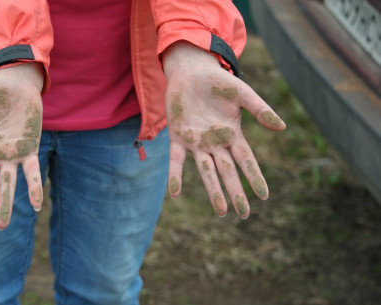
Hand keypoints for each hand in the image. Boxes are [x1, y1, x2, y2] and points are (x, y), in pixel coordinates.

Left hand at [163, 41, 285, 218]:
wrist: (190, 71)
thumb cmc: (218, 82)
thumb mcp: (242, 94)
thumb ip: (260, 109)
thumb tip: (282, 127)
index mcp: (232, 135)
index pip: (246, 160)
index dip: (254, 177)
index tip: (263, 196)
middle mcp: (215, 143)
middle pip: (228, 171)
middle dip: (235, 192)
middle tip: (243, 214)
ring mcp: (196, 142)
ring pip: (206, 170)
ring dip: (213, 190)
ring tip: (221, 212)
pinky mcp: (178, 137)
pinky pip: (177, 160)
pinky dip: (175, 175)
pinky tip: (175, 193)